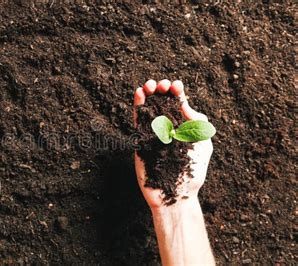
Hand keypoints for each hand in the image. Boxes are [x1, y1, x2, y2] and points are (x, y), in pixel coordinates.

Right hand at [133, 79, 212, 209]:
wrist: (175, 195)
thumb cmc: (192, 172)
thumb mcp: (202, 144)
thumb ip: (196, 122)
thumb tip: (184, 104)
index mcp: (184, 127)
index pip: (179, 103)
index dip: (177, 92)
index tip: (176, 86)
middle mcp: (168, 127)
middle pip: (162, 102)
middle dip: (161, 90)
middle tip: (162, 85)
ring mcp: (153, 133)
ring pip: (149, 108)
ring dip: (148, 93)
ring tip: (149, 85)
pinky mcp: (141, 140)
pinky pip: (138, 121)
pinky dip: (137, 106)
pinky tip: (139, 94)